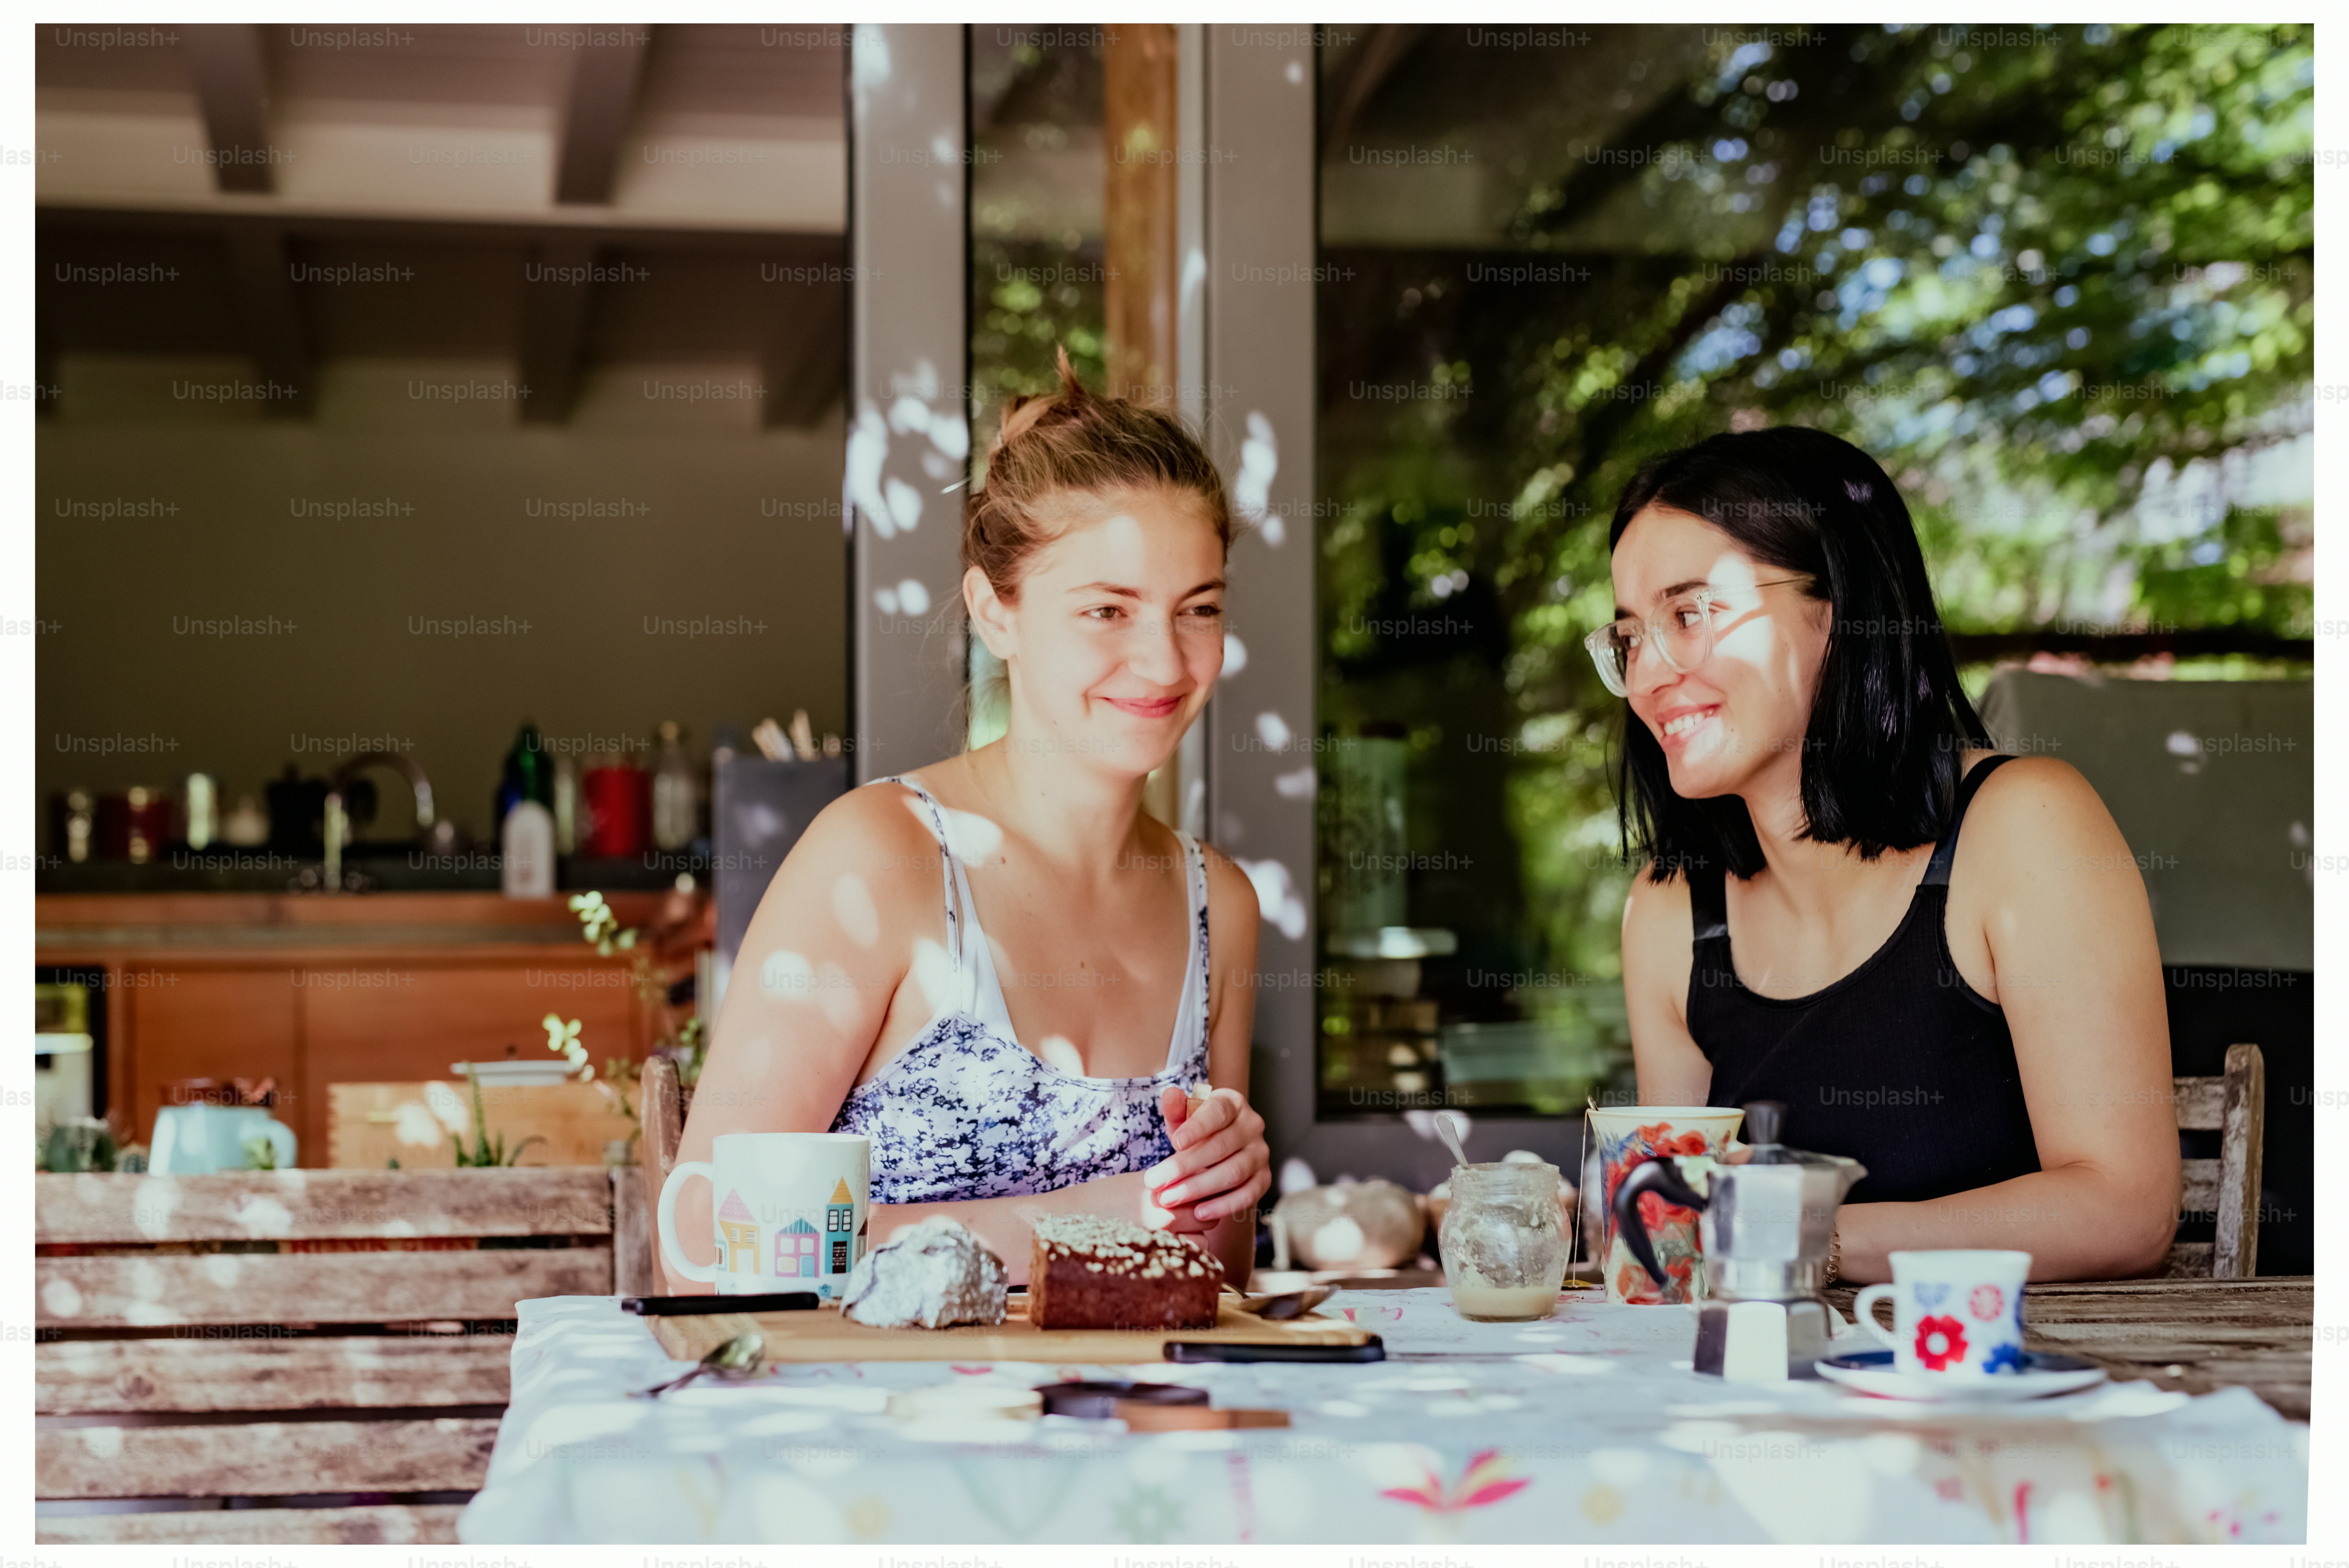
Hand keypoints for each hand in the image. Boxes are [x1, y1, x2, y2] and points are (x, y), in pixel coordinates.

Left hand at [1145, 1083, 1269, 1227]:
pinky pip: (1248, 1194)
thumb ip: (1176, 1108)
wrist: (1217, 1149)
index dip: (1197, 1127)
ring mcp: (1261, 1153)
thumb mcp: (1183, 1117)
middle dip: (1185, 1166)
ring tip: (1169, 1198)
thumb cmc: (1195, 1129)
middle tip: (1155, 1182)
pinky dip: (1224, 1205)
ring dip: (1199, 1188)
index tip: (1175, 1142)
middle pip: (1221, 1146)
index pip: (1217, 1112)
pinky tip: (1199, 1213)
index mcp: (1233, 1104)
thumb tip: (1169, 1094)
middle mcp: (1252, 1126)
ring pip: (1234, 1172)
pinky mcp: (1264, 1178)